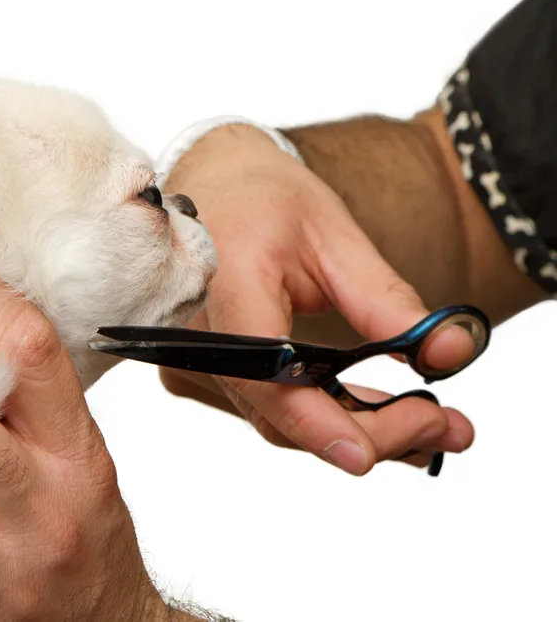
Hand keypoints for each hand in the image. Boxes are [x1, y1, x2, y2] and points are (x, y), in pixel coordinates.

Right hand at [159, 124, 475, 474]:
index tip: (376, 453)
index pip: (266, 376)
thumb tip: (450, 353)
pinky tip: (377, 413)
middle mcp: (194, 336)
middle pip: (281, 413)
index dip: (318, 423)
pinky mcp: (202, 373)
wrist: (213, 188)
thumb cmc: (265, 200)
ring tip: (431, 424)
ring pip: (276, 420)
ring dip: (353, 429)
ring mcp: (190, 360)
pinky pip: (266, 408)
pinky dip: (323, 415)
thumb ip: (386, 300)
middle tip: (448, 429)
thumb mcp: (333, 237)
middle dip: (369, 432)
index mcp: (225, 286)